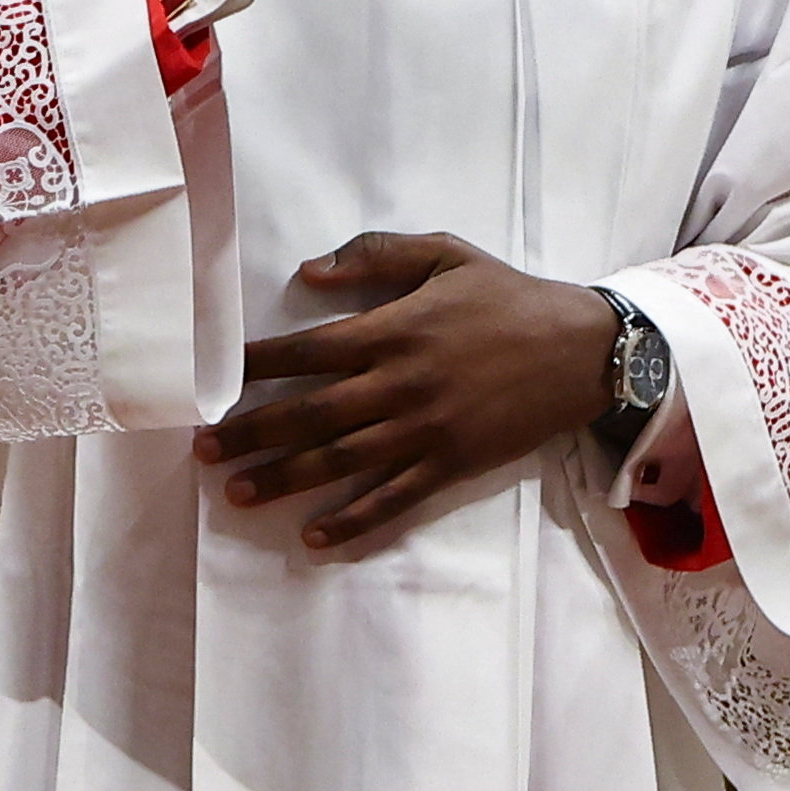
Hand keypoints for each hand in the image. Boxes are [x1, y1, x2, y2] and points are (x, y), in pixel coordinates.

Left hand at [201, 231, 614, 552]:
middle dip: (251, 433)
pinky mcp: (452, 463)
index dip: (254, 366)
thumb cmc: (511, 298)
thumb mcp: (448, 255)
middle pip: (309, 414)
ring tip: (238, 492)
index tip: (213, 381)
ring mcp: (426, 430)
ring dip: (285, 478)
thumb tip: (309, 271)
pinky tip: (316, 536)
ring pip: (340, 461)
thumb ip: (377, 254)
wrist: (585, 350)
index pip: (306, 351)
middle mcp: (401, 384)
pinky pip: (394, 497)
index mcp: (395, 331)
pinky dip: (354, 520)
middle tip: (205, 450)